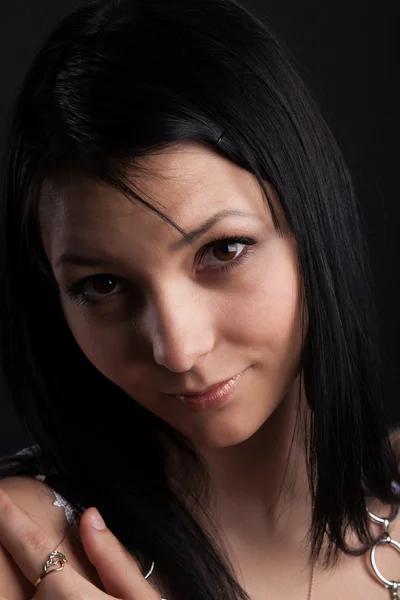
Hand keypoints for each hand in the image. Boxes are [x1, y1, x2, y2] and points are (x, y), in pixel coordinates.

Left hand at [0, 486, 163, 598]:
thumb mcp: (143, 599)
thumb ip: (113, 558)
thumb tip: (90, 515)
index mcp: (70, 595)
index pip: (33, 545)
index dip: (9, 518)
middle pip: (28, 579)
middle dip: (28, 562)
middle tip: (37, 549)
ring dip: (36, 591)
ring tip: (77, 590)